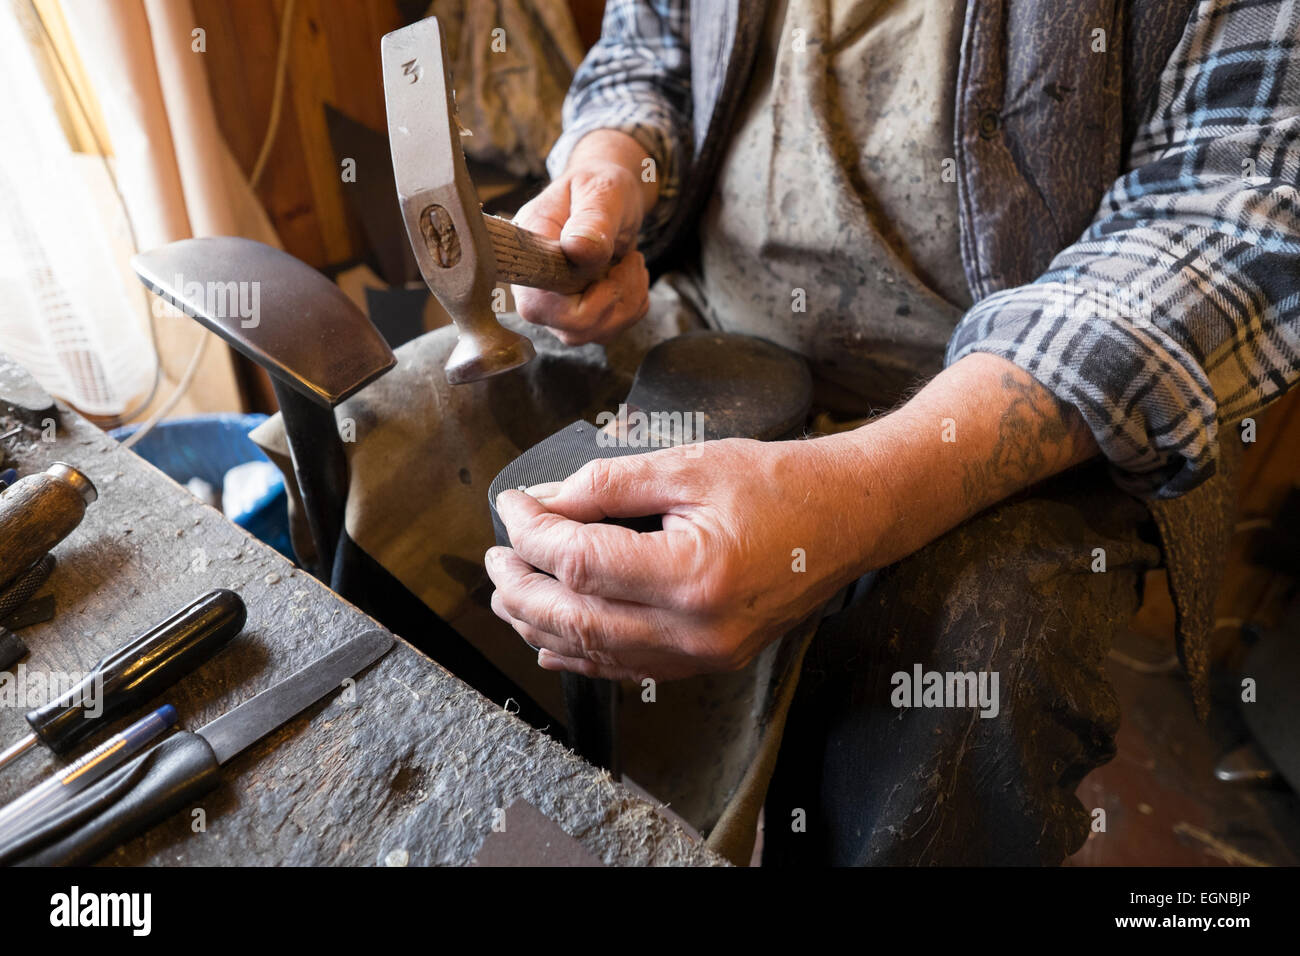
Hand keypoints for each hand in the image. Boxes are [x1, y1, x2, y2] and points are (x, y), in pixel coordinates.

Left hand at [483, 354, 1099, 680]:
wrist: (850, 519)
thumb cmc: (780, 483)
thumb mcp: (690, 465)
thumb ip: (608, 485)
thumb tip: (543, 503)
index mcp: (694, 574)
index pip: (582, 564)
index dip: (532, 535)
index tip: (510, 507)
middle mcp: (697, 630)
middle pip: (577, 620)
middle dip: (521, 588)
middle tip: (493, 556)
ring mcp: (704, 655)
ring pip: (595, 653)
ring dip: (541, 623)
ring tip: (507, 591)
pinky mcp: (708, 663)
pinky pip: (628, 669)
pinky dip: (581, 654)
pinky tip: (549, 640)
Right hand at [511, 130, 655, 345]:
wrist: (608, 196)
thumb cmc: (599, 187)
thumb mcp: (601, 191)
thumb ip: (592, 219)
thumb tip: (578, 249)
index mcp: (527, 253)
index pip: (538, 306)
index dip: (584, 297)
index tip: (606, 257)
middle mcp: (535, 287)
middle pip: (573, 329)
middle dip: (616, 297)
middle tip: (629, 260)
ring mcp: (556, 306)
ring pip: (595, 333)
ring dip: (629, 300)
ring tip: (632, 262)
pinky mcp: (577, 316)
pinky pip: (611, 330)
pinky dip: (633, 305)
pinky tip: (629, 275)